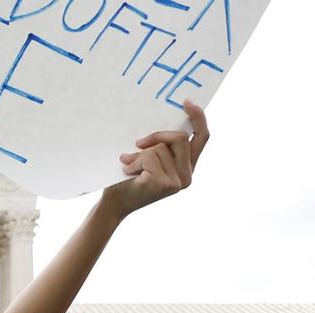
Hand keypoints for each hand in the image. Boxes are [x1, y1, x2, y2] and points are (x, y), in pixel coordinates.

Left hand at [102, 100, 207, 218]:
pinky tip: (127, 172)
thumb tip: (163, 122)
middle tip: (138, 143)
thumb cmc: (130, 179)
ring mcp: (177, 182)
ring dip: (139, 154)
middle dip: (157, 135)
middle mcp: (187, 175)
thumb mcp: (149, 159)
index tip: (186, 103)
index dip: (198, 118)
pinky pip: (149, 157)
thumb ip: (162, 146)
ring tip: (129, 165)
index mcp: (187, 167)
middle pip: (179, 138)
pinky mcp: (163, 184)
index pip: (202, 138)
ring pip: (160, 148)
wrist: (115, 204)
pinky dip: (134, 162)